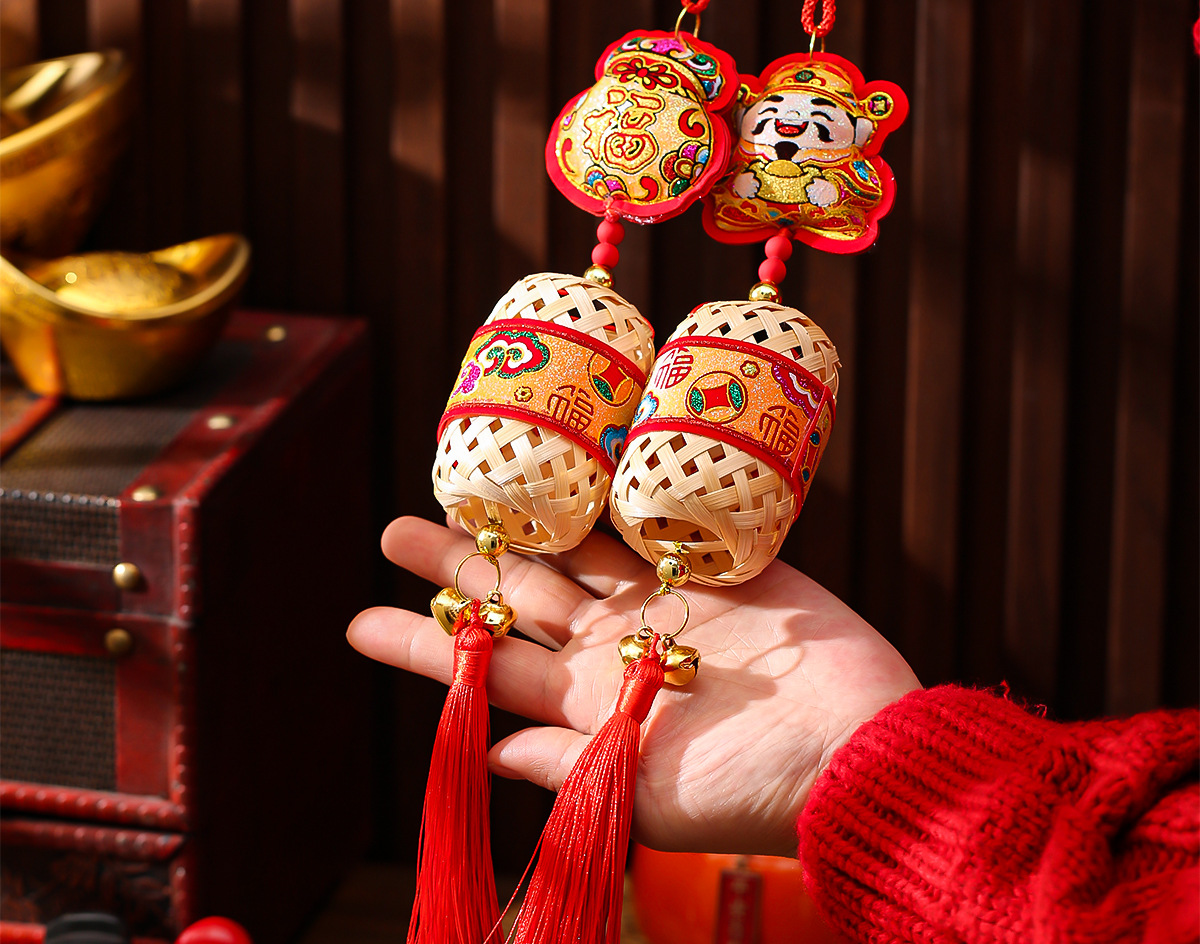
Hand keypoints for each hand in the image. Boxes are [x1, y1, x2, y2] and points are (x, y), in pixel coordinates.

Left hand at [348, 516, 918, 856]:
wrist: (858, 746)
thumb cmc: (756, 790)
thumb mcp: (648, 793)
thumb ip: (566, 764)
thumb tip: (482, 746)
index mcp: (591, 709)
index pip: (487, 671)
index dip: (422, 645)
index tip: (359, 620)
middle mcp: (615, 652)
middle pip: (518, 598)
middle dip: (458, 564)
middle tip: (395, 529)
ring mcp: (663, 604)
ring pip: (571, 552)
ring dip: (522, 521)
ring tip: (466, 484)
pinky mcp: (713, 567)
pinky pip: (650, 525)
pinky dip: (611, 498)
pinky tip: (571, 464)